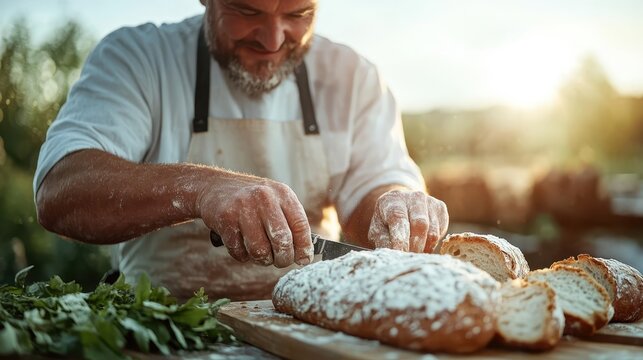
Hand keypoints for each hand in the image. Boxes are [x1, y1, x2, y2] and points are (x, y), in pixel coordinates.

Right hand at [198, 175, 313, 267]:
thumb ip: (290, 222)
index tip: (303, 260)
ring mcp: (244, 208)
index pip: (301, 226)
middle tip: (280, 261)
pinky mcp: (226, 219)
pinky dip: (243, 256)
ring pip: (260, 251)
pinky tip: (242, 245)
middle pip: (282, 241)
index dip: (304, 247)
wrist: (213, 186)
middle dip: (283, 258)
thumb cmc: (251, 199)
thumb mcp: (275, 200)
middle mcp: (265, 198)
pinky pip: (240, 252)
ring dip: (262, 260)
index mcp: (282, 193)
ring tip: (261, 254)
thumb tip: (304, 255)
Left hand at [368, 190, 448, 252]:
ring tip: (414, 254)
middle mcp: (414, 196)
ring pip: (432, 231)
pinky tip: (422, 244)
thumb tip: (394, 255)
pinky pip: (441, 232)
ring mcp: (430, 201)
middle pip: (420, 224)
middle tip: (409, 258)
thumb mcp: (378, 231)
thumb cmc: (387, 222)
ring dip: (424, 248)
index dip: (400, 239)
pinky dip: (432, 244)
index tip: (400, 254)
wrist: (400, 206)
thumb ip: (384, 242)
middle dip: (415, 246)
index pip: (398, 218)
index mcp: (393, 200)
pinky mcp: (441, 208)